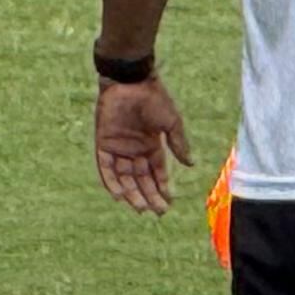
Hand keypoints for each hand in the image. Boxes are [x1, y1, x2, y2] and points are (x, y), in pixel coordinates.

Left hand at [94, 75, 190, 214]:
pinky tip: (119, 195)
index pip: (157, 172)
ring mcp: (118, 147)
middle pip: (141, 178)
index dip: (162, 187)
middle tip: (156, 212)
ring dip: (131, 193)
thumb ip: (178, 144)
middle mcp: (135, 149)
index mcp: (152, 145)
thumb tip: (190, 164)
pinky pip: (105, 167)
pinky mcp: (103, 142)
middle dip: (148, 195)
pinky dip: (111, 181)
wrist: (132, 82)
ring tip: (140, 209)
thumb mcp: (171, 123)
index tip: (168, 203)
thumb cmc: (154, 98)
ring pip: (124, 177)